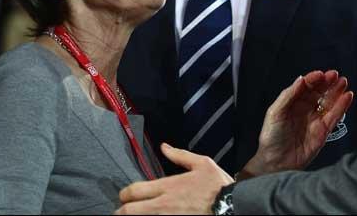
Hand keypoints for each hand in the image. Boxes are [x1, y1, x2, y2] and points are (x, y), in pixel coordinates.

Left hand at [116, 143, 232, 214]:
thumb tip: (164, 147)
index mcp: (168, 187)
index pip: (134, 191)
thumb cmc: (218, 187)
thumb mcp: (203, 164)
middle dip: (122, 211)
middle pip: (129, 211)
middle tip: (122, 211)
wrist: (234, 207)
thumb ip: (180, 156)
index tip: (125, 196)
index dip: (124, 195)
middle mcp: (163, 205)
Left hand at [238, 70, 352, 177]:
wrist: (277, 161)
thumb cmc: (271, 136)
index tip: (321, 74)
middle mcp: (305, 109)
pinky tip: (347, 96)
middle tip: (336, 74)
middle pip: (319, 92)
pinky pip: (334, 116)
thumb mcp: (275, 112)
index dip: (314, 79)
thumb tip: (301, 79)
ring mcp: (315, 120)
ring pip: (329, 102)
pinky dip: (342, 106)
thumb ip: (289, 95)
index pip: (305, 87)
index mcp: (292, 103)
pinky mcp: (324, 131)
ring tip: (344, 82)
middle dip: (327, 83)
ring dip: (336, 92)